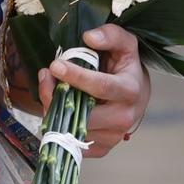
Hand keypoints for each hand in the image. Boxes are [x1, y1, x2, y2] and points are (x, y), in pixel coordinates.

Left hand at [38, 23, 149, 159]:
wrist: (137, 95)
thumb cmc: (126, 67)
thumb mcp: (125, 44)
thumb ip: (111, 35)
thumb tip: (89, 37)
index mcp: (130, 91)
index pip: (101, 87)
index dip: (76, 76)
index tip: (55, 65)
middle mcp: (124, 118)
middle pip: (83, 112)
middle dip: (58, 95)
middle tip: (46, 76)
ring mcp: (113, 137)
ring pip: (73, 129)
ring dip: (54, 108)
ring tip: (50, 88)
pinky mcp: (101, 149)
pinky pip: (71, 142)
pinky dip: (59, 124)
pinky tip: (58, 105)